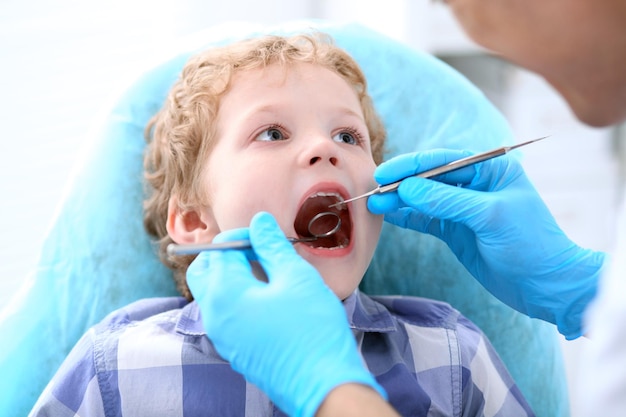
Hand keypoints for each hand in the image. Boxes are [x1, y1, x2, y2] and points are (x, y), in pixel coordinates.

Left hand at [187, 212, 385, 416]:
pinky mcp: (235, 350)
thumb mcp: (296, 277)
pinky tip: (271, 299)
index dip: (245, 235)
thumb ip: (272, 246)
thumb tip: (259, 222)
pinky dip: (239, 297)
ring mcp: (222, 336)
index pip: (220, 249)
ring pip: (214, 293)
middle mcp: (214, 316)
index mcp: (224, 294)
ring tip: (270, 274)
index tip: (269, 237)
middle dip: (227, 255)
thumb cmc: (312, 329)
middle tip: (260, 252)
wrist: (323, 385)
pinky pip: (226, 314)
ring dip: (233, 275)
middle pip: (204, 271)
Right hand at [368, 149, 606, 338]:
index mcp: (490, 169)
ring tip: (374, 205)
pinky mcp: (456, 231)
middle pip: (429, 178)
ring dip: (400, 202)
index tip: (385, 174)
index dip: (412, 166)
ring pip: (424, 199)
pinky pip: (427, 219)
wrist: (547, 285)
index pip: (443, 160)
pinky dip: (409, 218)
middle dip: (401, 184)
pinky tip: (390, 217)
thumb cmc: (531, 244)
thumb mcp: (489, 216)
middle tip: (373, 191)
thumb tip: (407, 189)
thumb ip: (447, 201)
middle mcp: (475, 184)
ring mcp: (463, 208)